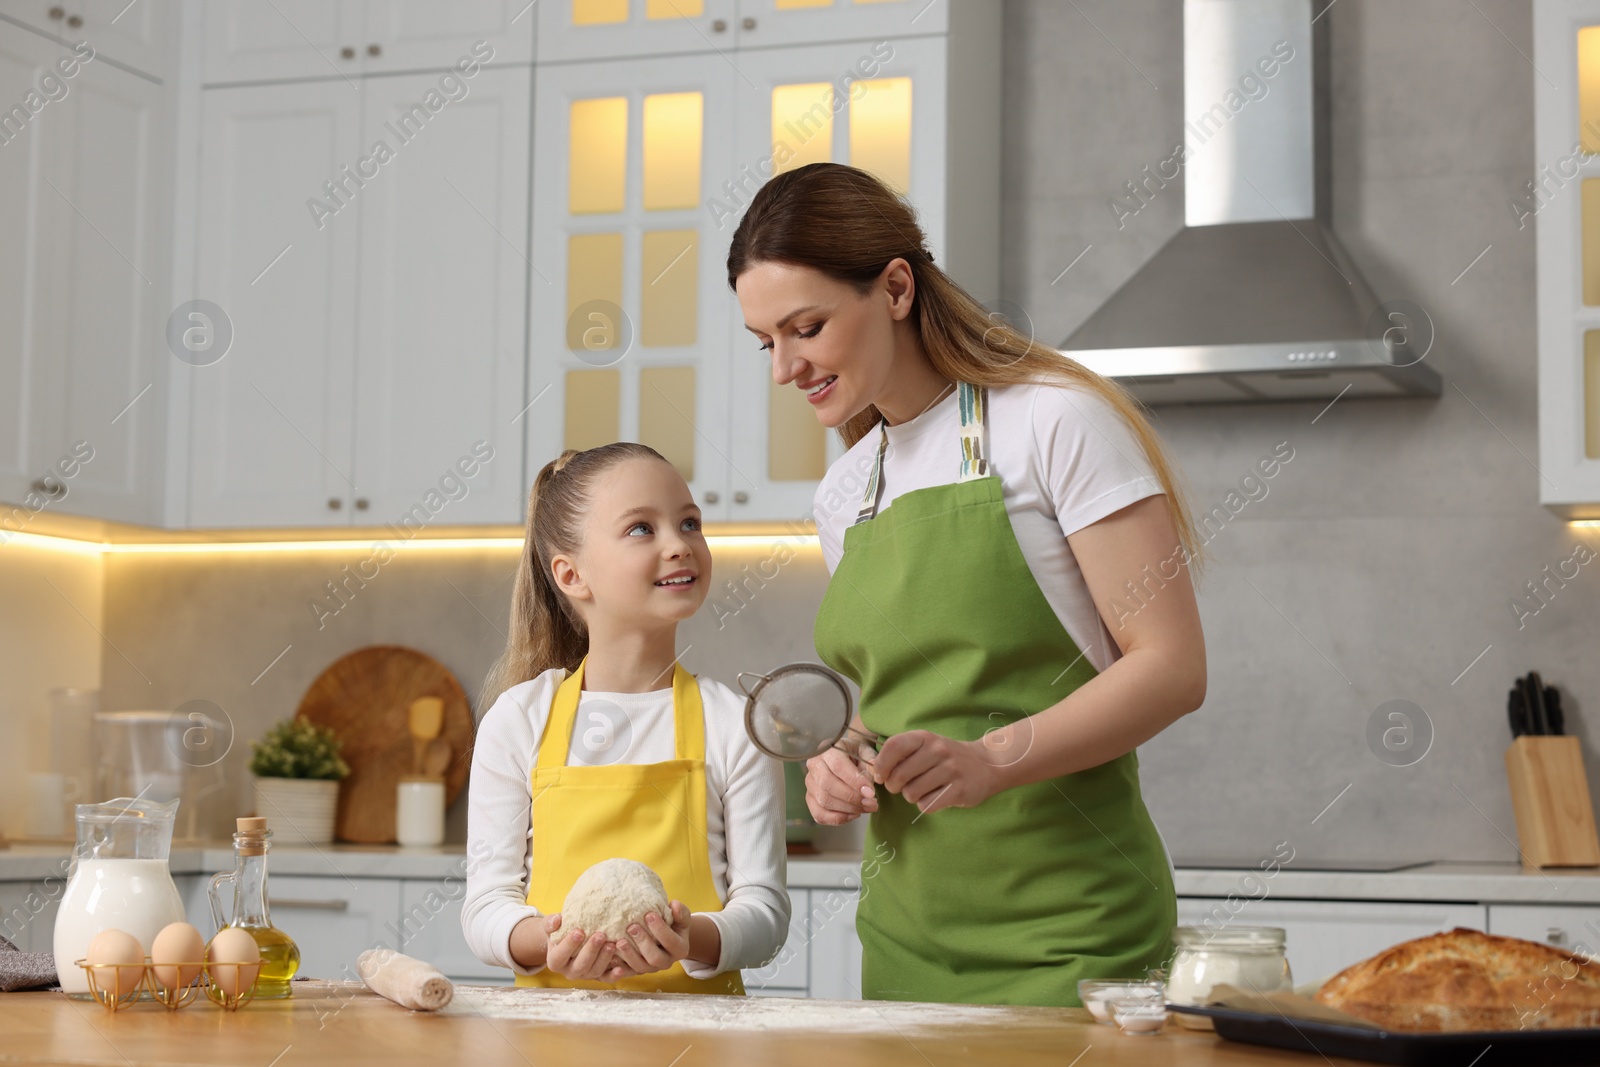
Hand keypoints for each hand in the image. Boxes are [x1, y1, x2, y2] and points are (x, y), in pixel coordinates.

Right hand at [541, 913, 619, 980]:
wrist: (570, 938)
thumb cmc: (561, 930)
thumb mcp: (552, 926)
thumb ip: (551, 923)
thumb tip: (557, 920)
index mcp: (555, 961)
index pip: (560, 956)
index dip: (569, 945)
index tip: (579, 931)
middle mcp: (569, 971)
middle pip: (580, 965)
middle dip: (591, 951)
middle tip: (600, 935)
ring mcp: (584, 975)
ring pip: (594, 971)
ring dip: (604, 959)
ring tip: (612, 944)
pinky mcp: (598, 976)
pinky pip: (606, 978)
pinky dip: (614, 975)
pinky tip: (621, 968)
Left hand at [601, 900, 692, 980]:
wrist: (667, 937)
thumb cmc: (673, 923)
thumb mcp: (681, 917)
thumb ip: (680, 912)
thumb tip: (674, 905)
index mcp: (680, 949)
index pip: (671, 942)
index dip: (660, 929)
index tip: (649, 914)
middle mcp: (666, 962)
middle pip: (655, 958)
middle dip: (643, 942)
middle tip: (631, 927)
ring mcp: (651, 969)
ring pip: (640, 967)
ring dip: (629, 955)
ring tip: (620, 941)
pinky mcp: (638, 972)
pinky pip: (628, 972)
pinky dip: (619, 966)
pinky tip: (611, 957)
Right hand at [805, 745, 877, 824]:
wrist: (846, 757)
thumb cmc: (856, 754)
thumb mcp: (867, 753)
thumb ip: (870, 765)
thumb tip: (872, 780)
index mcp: (828, 749)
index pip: (838, 766)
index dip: (855, 781)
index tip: (871, 793)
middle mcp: (814, 765)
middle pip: (828, 785)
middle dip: (853, 798)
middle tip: (872, 803)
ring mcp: (810, 783)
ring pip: (824, 801)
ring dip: (849, 809)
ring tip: (867, 808)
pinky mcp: (810, 798)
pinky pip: (819, 814)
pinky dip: (838, 819)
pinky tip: (854, 814)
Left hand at [871, 730, 1005, 814]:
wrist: (987, 764)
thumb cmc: (947, 756)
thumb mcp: (927, 745)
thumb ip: (903, 753)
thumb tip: (876, 769)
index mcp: (926, 738)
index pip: (894, 746)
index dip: (881, 764)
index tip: (880, 776)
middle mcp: (938, 751)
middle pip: (899, 776)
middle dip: (894, 786)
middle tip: (901, 786)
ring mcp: (950, 770)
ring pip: (911, 793)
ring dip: (911, 796)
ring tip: (921, 790)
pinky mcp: (959, 790)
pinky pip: (927, 805)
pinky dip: (926, 805)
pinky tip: (934, 796)